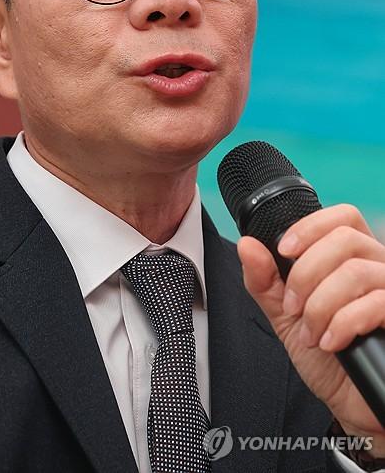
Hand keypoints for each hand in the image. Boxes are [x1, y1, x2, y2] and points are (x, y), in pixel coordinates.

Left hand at [237, 204, 384, 453]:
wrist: (350, 403)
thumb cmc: (325, 356)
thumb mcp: (285, 315)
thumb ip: (265, 280)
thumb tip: (247, 244)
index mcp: (352, 258)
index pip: (342, 216)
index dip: (311, 227)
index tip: (285, 251)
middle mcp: (378, 267)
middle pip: (345, 239)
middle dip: (307, 273)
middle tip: (294, 306)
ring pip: (357, 271)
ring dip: (321, 305)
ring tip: (311, 332)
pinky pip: (376, 303)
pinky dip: (343, 323)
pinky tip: (331, 342)